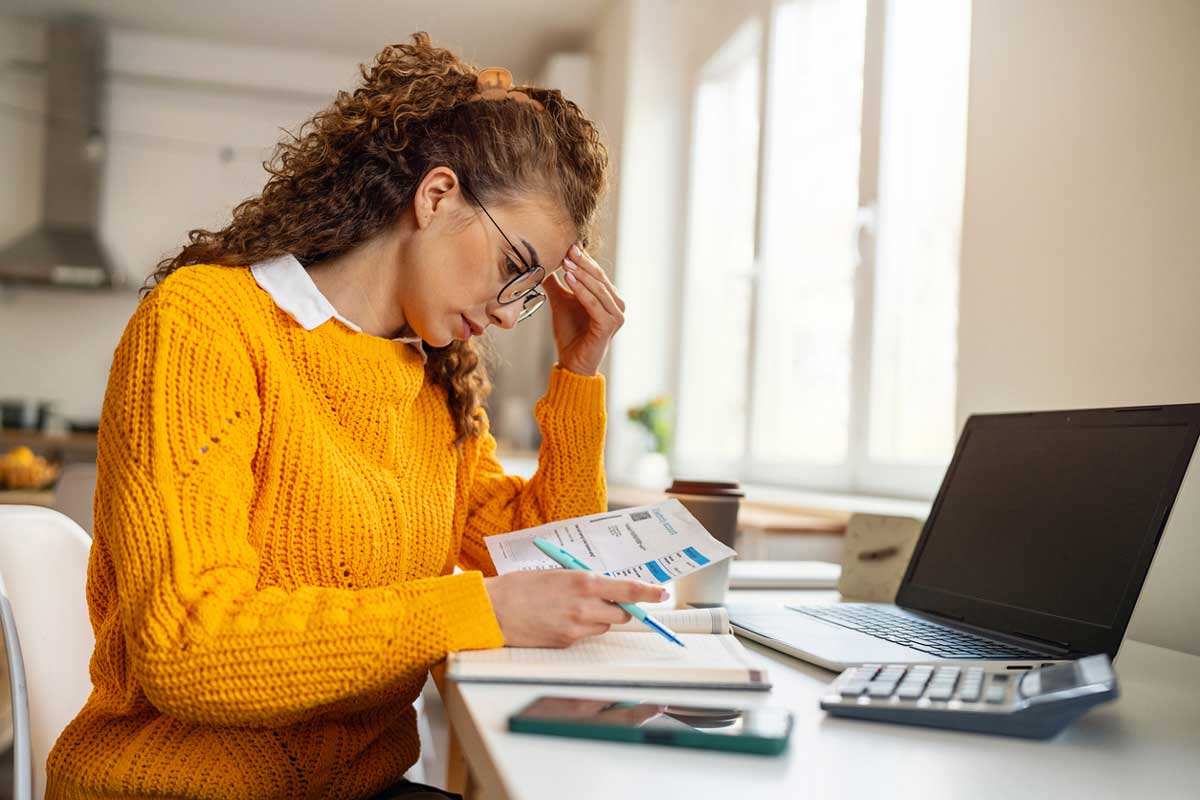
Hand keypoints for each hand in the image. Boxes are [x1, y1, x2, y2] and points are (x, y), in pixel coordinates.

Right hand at [483, 569, 665, 647]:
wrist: (494, 610)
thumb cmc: (520, 586)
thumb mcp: (558, 573)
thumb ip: (585, 581)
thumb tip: (605, 587)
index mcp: (584, 583)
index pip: (629, 590)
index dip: (649, 592)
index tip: (662, 593)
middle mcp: (585, 607)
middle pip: (621, 613)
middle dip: (619, 607)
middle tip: (606, 600)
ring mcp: (576, 628)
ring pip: (604, 626)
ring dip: (598, 618)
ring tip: (572, 608)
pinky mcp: (566, 643)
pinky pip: (585, 636)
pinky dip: (580, 628)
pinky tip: (559, 618)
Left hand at [543, 243, 625, 376]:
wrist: (573, 362)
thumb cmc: (570, 333)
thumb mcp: (561, 302)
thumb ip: (556, 283)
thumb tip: (542, 262)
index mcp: (608, 296)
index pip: (596, 272)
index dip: (582, 258)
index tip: (567, 244)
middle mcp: (616, 303)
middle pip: (599, 277)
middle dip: (582, 262)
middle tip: (567, 249)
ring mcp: (616, 315)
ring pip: (598, 288)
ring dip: (582, 274)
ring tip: (566, 263)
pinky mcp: (609, 325)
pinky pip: (594, 304)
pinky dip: (582, 291)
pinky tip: (569, 280)